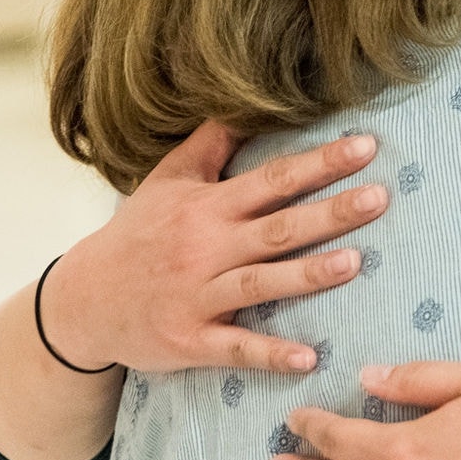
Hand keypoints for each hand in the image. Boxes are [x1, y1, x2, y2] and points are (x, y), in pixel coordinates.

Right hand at [41, 120, 387, 373]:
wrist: (81, 302)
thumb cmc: (136, 235)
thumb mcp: (167, 181)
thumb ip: (210, 144)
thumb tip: (244, 102)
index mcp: (207, 207)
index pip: (272, 179)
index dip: (319, 163)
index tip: (366, 147)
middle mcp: (206, 249)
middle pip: (277, 228)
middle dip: (329, 212)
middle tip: (379, 197)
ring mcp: (198, 296)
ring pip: (260, 283)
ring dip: (307, 275)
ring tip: (354, 263)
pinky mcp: (191, 341)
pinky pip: (236, 348)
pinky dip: (270, 355)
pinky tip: (309, 358)